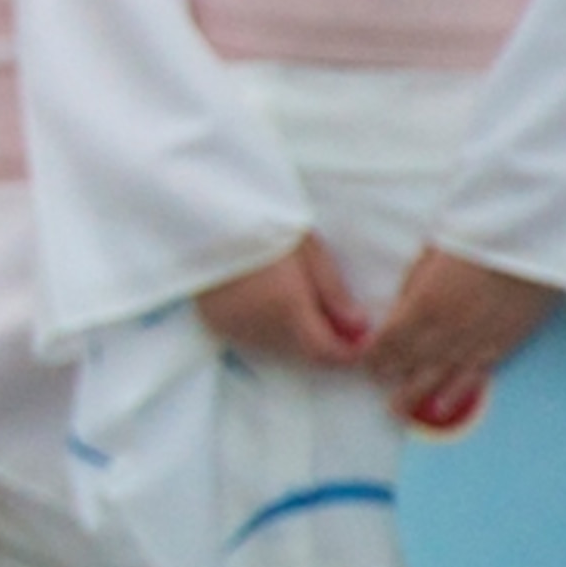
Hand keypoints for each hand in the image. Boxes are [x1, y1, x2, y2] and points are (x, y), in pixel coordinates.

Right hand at [194, 235, 369, 367]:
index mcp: (288, 308)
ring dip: (296, 336)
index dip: (352, 351)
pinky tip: (267, 302)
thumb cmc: (262, 221)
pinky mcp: (215, 324)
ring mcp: (235, 329)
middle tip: (336, 314)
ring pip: (279, 348)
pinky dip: (268, 329)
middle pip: (305, 354)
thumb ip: (335, 292)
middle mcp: (262, 328)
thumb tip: (361, 327)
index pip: (330, 354)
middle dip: (325, 341)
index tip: (363, 336)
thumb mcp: (308, 249)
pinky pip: (253, 339)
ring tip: (298, 302)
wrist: (202, 213)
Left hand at [363, 247, 560, 427]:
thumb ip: (410, 288)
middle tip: (373, 386)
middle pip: (411, 359)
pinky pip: (473, 377)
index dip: (374, 353)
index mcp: (424, 305)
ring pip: (438, 374)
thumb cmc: (472, 241)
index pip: (390, 338)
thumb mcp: (426, 258)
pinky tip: (441, 409)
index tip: (360, 362)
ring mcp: (474, 341)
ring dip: (415, 393)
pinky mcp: (499, 346)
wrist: (522, 248)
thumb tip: (394, 310)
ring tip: (397, 411)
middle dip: (389, 374)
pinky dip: (455, 394)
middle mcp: (446, 330)